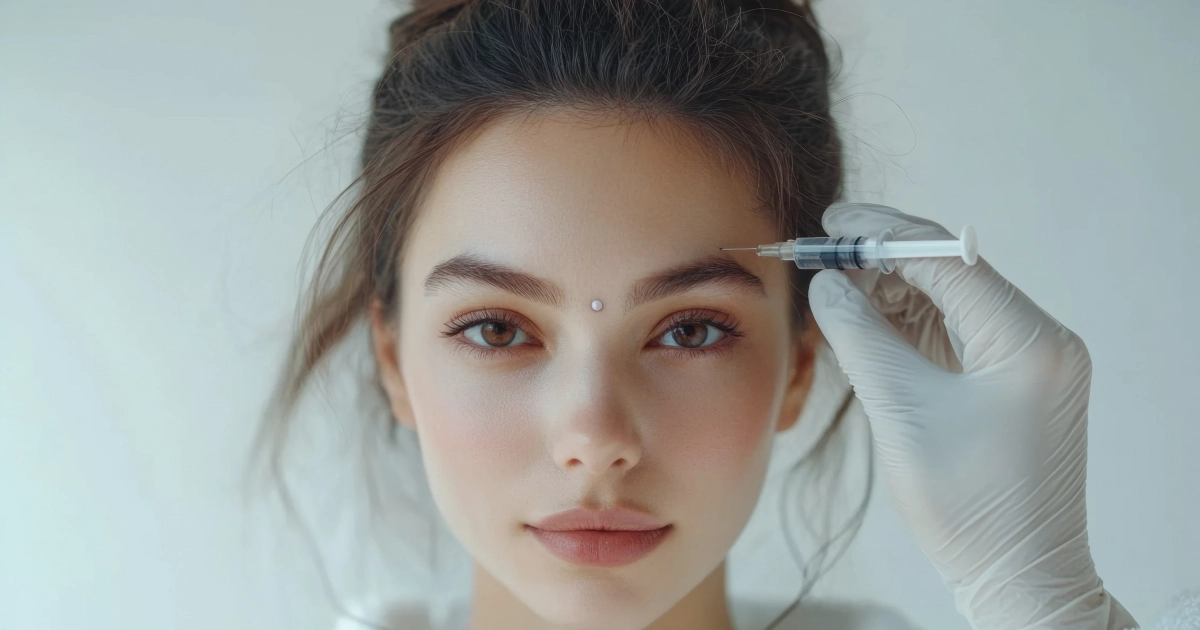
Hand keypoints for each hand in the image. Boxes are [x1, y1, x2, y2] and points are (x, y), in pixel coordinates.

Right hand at [807, 203, 1135, 628]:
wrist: (1018, 573)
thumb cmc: (969, 505)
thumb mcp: (902, 412)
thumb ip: (861, 338)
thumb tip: (827, 286)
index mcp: (1027, 340)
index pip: (947, 259)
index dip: (884, 234)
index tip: (832, 223)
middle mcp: (1037, 341)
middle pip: (949, 275)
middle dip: (882, 262)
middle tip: (820, 256)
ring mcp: (1026, 361)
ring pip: (948, 303)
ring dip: (890, 293)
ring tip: (832, 287)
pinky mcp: (1008, 382)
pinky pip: (952, 335)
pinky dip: (906, 325)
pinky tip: (862, 318)